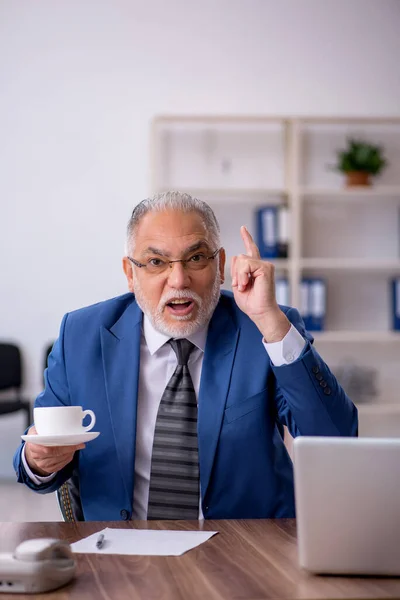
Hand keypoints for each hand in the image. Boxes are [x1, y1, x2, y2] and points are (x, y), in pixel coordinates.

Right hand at [24, 426, 84, 476]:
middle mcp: (36, 456)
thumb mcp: (36, 428)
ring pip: (60, 459)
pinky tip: (71, 452)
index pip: (47, 448)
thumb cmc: (37, 436)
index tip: (69, 441)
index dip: (60, 446)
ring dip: (70, 453)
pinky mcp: (48, 469)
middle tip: (78, 443)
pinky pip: (61, 465)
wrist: (33, 448)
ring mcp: (42, 464)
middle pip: (56, 453)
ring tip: (76, 446)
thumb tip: (58, 422)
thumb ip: (44, 426)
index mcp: (32, 445)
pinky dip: (68, 458)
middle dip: (68, 448)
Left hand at [231, 226, 289, 341]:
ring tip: (244, 286)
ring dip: (239, 276)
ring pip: (242, 260)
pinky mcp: (266, 268)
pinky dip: (243, 275)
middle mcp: (261, 265)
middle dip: (235, 273)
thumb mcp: (237, 284)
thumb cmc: (250, 302)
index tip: (243, 228)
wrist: (260, 312)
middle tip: (240, 286)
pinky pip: (247, 264)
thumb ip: (236, 271)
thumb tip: (236, 255)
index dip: (247, 238)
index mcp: (255, 268)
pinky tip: (246, 284)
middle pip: (239, 257)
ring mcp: (265, 265)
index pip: (250, 250)